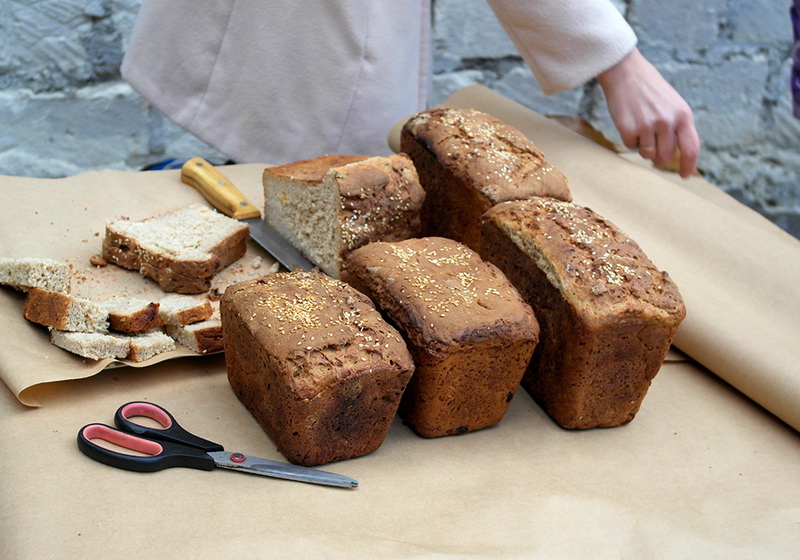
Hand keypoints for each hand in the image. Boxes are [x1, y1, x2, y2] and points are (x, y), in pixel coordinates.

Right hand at [597, 48, 699, 177]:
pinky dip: (629, 139)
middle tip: (653, 153)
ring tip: (640, 128)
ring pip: (647, 154)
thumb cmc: (650, 89)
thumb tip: (675, 155)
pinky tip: (629, 121)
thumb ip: (678, 127)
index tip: (684, 175)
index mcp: (683, 115)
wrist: (626, 72)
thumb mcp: (673, 104)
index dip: (689, 165)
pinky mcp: (628, 128)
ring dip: (643, 147)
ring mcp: (647, 126)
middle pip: (666, 157)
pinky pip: (630, 146)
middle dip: (659, 159)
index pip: (691, 148)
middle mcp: (667, 121)